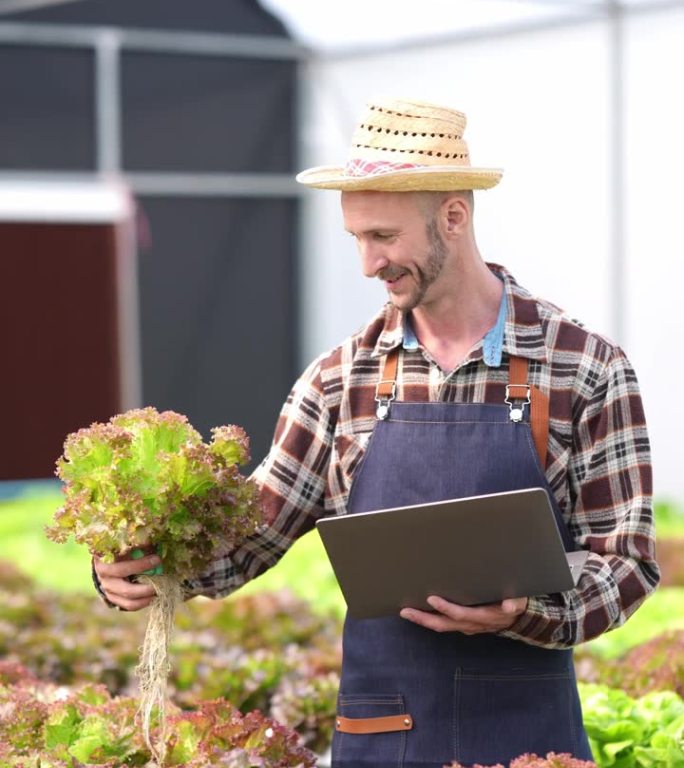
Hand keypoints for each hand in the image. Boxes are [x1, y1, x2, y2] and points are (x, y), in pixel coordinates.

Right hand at [94, 551, 161, 610]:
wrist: (106, 561)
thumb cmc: (120, 550)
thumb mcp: (126, 546)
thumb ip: (139, 547)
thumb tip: (159, 548)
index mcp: (105, 564)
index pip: (122, 568)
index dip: (141, 565)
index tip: (157, 560)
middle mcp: (105, 580)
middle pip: (127, 590)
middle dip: (146, 588)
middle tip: (162, 582)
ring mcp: (109, 592)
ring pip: (129, 602)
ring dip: (147, 598)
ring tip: (159, 591)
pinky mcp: (114, 600)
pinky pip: (130, 606)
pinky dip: (144, 602)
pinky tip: (153, 595)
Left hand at [400, 595, 527, 633]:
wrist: (519, 620)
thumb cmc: (515, 604)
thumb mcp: (519, 601)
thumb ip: (515, 602)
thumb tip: (509, 606)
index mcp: (484, 617)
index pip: (462, 614)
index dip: (447, 608)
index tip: (432, 599)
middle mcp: (471, 624)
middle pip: (444, 624)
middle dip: (424, 619)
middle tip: (405, 611)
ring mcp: (465, 626)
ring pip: (441, 626)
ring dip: (423, 620)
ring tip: (406, 612)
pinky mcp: (462, 624)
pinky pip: (443, 624)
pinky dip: (429, 619)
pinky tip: (417, 612)